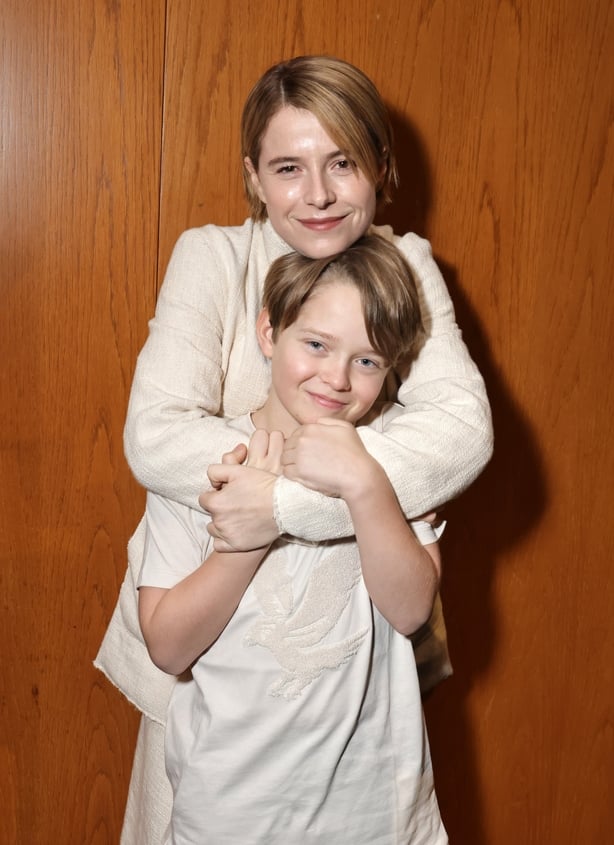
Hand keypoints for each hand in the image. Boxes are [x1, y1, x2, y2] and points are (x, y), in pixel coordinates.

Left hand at [199, 430, 283, 551]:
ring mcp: (228, 535)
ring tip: (238, 516)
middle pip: (211, 513)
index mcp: (216, 503)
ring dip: (221, 523)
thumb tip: (211, 484)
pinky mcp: (237, 545)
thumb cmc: (262, 485)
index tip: (229, 492)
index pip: (204, 498)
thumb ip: (216, 471)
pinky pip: (219, 545)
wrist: (285, 505)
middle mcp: (219, 521)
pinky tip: (235, 530)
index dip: (216, 493)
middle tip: (238, 502)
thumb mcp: (237, 470)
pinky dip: (224, 538)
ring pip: (214, 529)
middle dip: (220, 507)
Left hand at [281, 418, 374, 498]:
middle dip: (294, 453)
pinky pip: (286, 472)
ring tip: (306, 470)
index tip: (311, 452)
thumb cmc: (355, 452)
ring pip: (284, 459)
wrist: (359, 474)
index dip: (301, 444)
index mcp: (311, 428)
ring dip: (292, 464)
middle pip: (287, 446)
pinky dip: (293, 475)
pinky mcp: (300, 472)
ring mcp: (300, 456)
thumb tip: (316, 422)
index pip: (295, 434)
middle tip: (308, 462)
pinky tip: (304, 476)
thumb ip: (327, 421)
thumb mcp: (345, 428)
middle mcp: (302, 440)